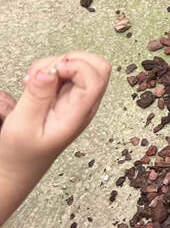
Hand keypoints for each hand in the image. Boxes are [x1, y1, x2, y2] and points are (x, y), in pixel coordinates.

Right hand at [0, 52, 110, 174]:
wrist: (16, 168)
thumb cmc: (20, 154)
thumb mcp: (21, 125)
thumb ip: (36, 96)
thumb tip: (50, 71)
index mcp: (78, 114)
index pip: (96, 78)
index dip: (75, 65)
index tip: (51, 73)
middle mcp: (83, 104)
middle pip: (95, 66)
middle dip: (67, 60)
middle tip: (42, 74)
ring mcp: (76, 99)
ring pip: (80, 64)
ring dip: (54, 64)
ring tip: (33, 81)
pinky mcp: (65, 95)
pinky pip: (66, 72)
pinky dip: (49, 69)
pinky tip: (34, 83)